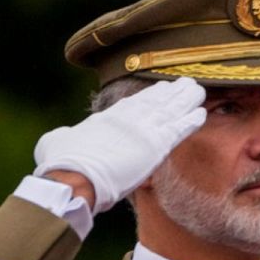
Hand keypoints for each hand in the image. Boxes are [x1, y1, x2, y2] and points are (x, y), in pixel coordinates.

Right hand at [32, 76, 205, 212]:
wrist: (74, 175)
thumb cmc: (62, 163)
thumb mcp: (57, 141)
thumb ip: (64, 136)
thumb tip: (62, 137)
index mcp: (108, 117)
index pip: (134, 102)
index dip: (150, 95)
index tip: (161, 88)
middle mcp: (128, 118)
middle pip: (156, 100)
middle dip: (172, 92)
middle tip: (186, 83)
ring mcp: (144, 129)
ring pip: (171, 110)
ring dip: (187, 100)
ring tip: (198, 92)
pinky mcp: (156, 145)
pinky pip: (179, 130)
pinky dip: (190, 121)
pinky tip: (202, 114)